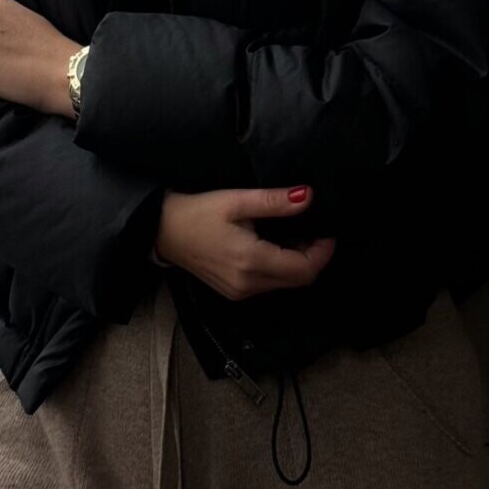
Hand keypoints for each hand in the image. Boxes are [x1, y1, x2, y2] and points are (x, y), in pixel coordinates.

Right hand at [155, 185, 335, 299]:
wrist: (161, 230)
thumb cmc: (196, 212)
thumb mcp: (236, 200)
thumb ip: (274, 201)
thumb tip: (307, 197)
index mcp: (251, 262)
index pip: (305, 269)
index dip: (323, 251)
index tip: (326, 229)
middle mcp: (248, 285)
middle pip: (299, 280)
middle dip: (313, 256)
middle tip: (312, 228)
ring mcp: (240, 292)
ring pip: (285, 284)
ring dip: (297, 263)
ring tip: (294, 233)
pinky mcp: (234, 292)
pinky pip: (269, 285)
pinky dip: (280, 268)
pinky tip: (274, 246)